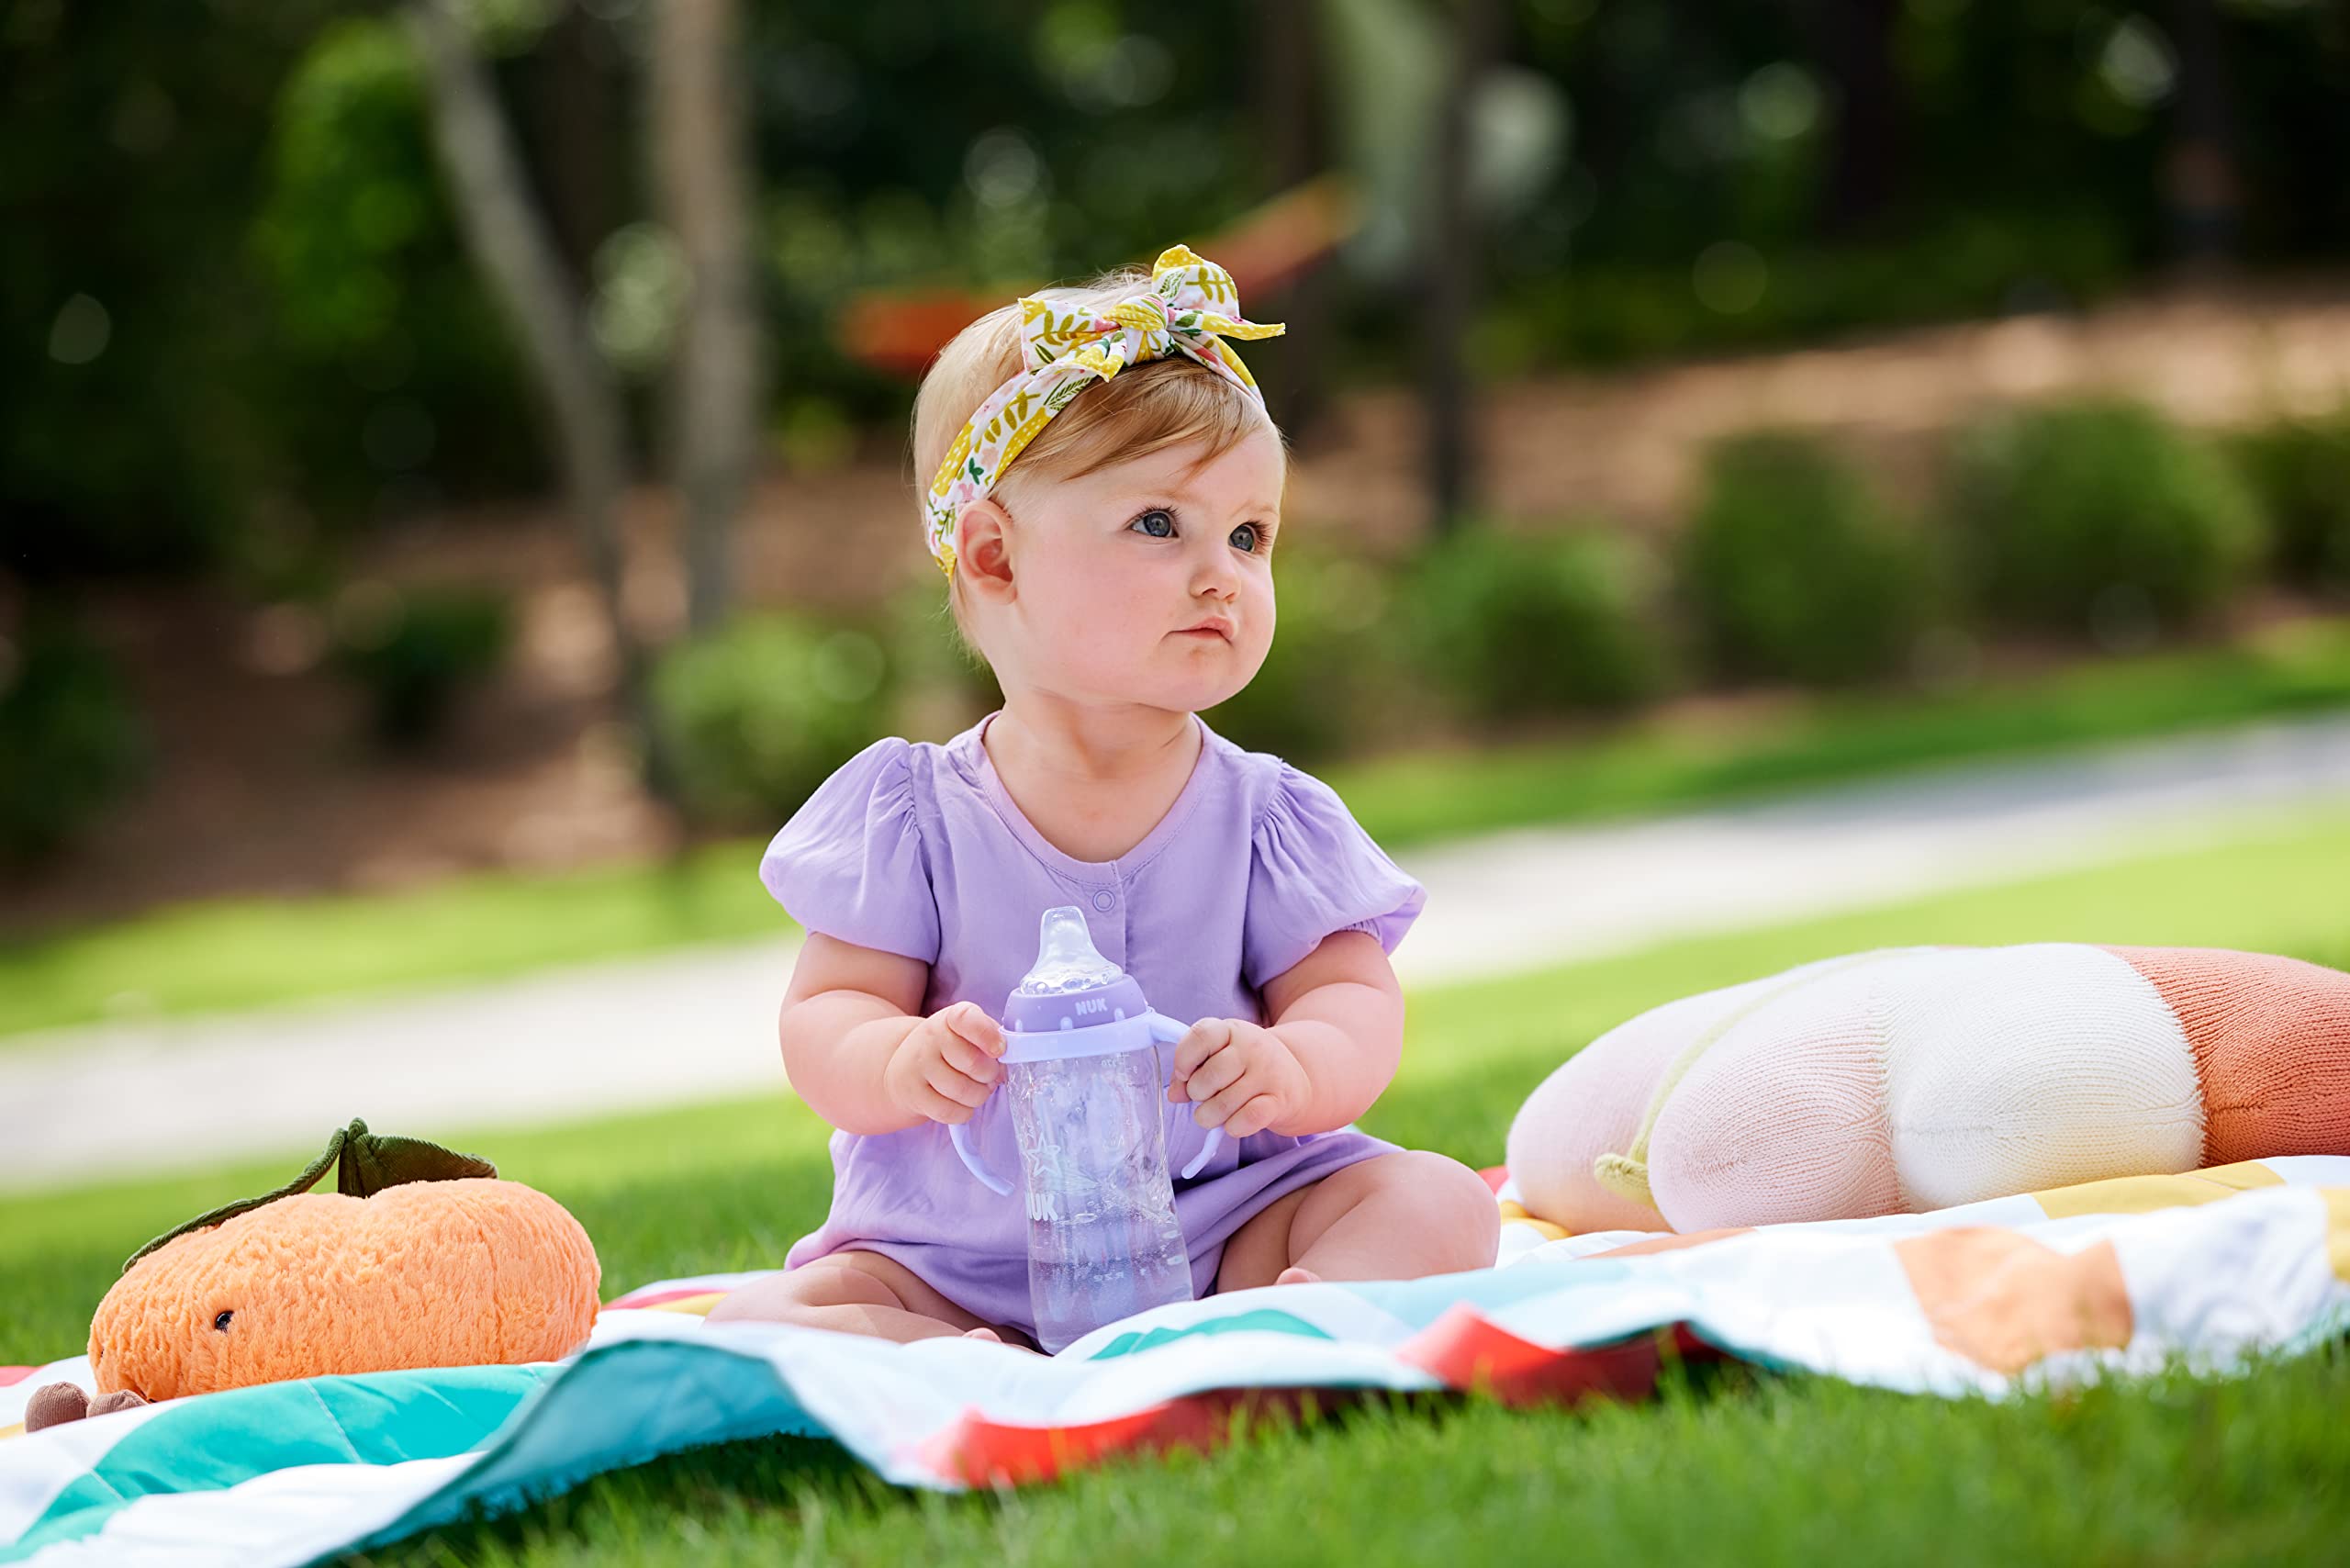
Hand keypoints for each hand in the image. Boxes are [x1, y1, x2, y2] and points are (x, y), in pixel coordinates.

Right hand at [884, 1002, 1005, 1125]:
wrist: (904, 1067)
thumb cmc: (947, 1050)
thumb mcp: (966, 1034)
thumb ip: (990, 1041)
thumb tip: (1005, 1067)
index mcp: (950, 1019)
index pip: (968, 1019)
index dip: (988, 1036)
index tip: (999, 1050)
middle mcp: (931, 1038)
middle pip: (974, 1063)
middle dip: (990, 1075)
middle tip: (988, 1076)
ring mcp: (919, 1066)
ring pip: (963, 1091)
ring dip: (979, 1096)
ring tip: (976, 1090)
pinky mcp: (914, 1094)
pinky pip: (949, 1111)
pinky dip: (964, 1113)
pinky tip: (962, 1104)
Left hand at [1167, 1018, 1308, 1139]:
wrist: (1293, 1078)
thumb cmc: (1246, 1067)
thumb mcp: (1218, 1055)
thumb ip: (1190, 1070)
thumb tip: (1174, 1094)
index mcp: (1231, 1030)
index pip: (1200, 1036)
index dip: (1183, 1059)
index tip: (1184, 1075)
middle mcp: (1252, 1046)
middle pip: (1208, 1077)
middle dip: (1197, 1095)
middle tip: (1204, 1096)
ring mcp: (1268, 1073)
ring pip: (1223, 1104)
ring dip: (1210, 1117)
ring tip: (1215, 1113)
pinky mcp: (1279, 1100)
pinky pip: (1246, 1120)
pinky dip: (1233, 1127)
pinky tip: (1233, 1123)